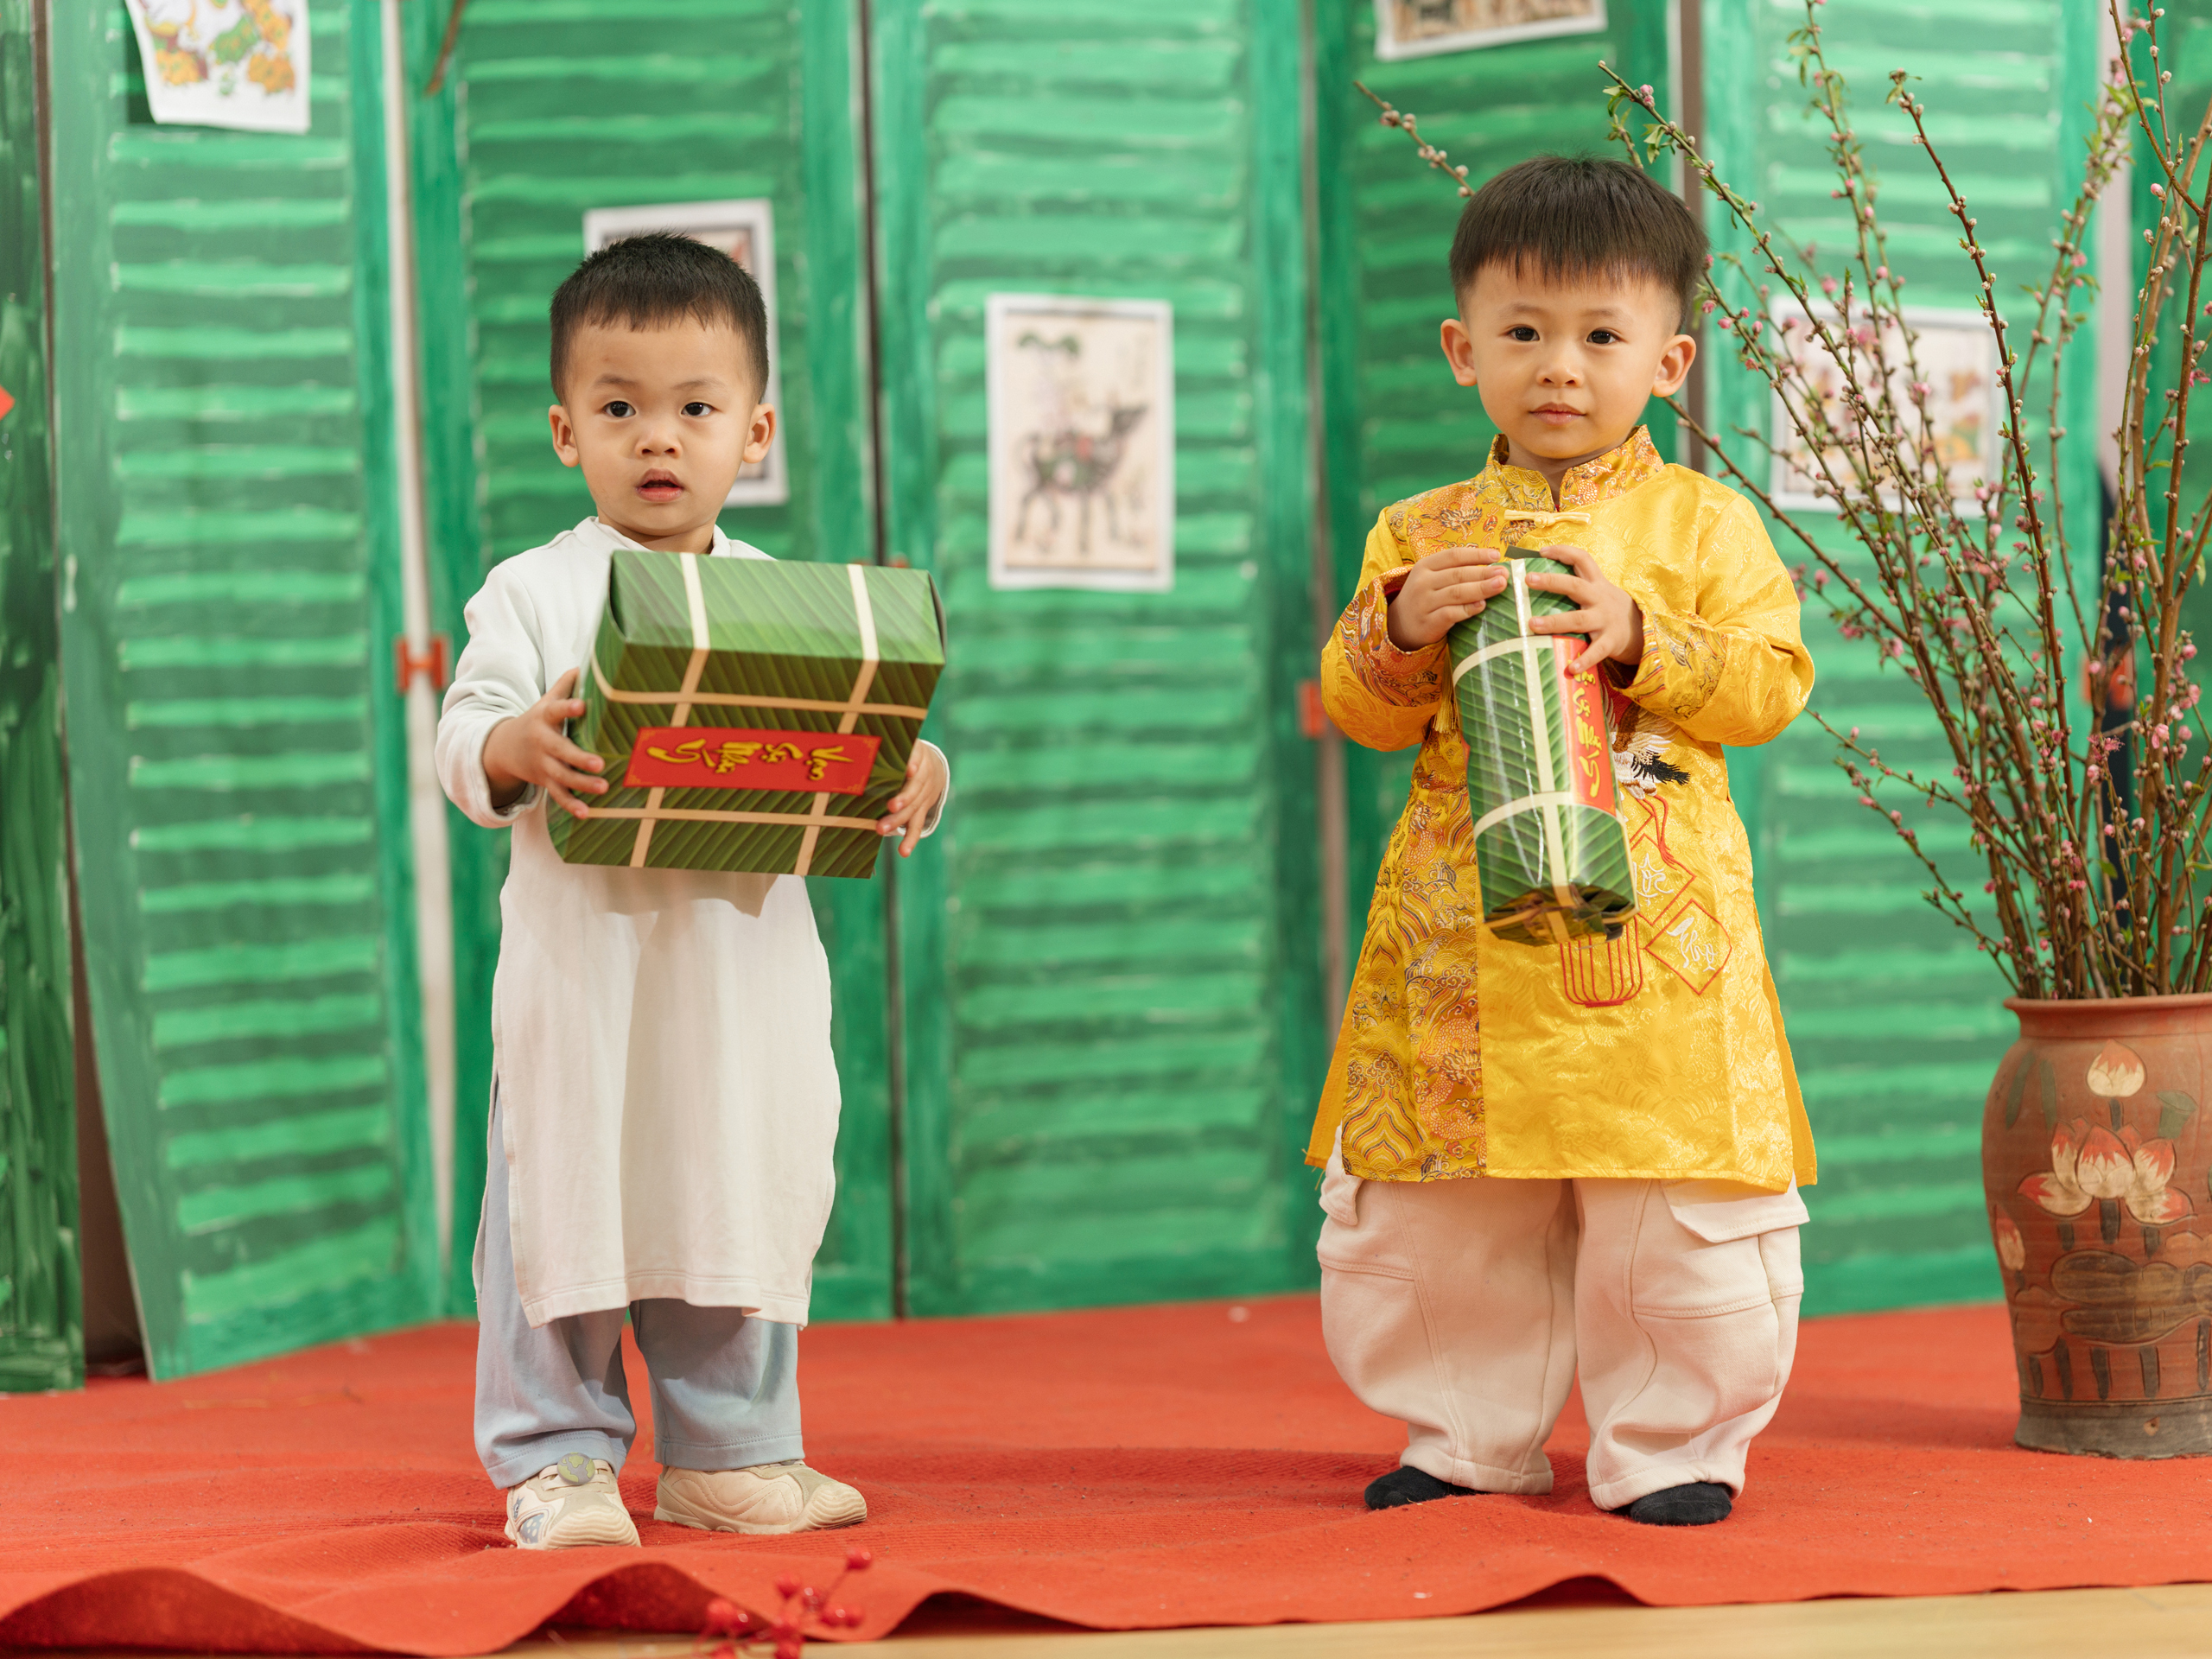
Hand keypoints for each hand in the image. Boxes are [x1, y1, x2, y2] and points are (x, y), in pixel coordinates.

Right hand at [481, 667, 607, 817]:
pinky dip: (571, 804)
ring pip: (562, 776)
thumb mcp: (545, 702)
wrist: (503, 748)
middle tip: (600, 763)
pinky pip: (557, 795)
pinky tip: (586, 813)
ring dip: (582, 784)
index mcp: (544, 719)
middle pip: (560, 750)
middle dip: (579, 758)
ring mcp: (542, 764)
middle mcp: (542, 743)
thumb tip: (584, 664)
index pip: (556, 710)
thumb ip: (564, 686)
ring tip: (603, 787)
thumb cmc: (536, 721)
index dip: (569, 708)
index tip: (583, 706)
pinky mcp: (544, 781)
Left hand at [879, 742, 947, 856]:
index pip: (917, 758)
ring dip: (899, 821)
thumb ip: (883, 748)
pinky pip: (918, 825)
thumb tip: (850, 747)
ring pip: (914, 809)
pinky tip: (904, 851)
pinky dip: (911, 839)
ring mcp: (925, 794)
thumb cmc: (905, 753)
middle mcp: (924, 776)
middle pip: (914, 789)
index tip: (909, 769)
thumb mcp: (901, 745)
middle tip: (890, 806)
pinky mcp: (923, 809)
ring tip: (882, 830)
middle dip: (902, 799)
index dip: (913, 763)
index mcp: (918, 755)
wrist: (934, 766)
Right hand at [1384, 545, 1508, 650]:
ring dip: (1481, 588)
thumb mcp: (1433, 578)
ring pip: (1456, 593)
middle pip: (1458, 574)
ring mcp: (1424, 603)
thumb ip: (1456, 571)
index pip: (1454, 556)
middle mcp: (1423, 582)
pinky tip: (1481, 606)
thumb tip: (1493, 567)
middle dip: (1484, 573)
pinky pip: (1451, 614)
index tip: (1497, 555)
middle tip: (1504, 573)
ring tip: (1500, 585)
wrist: (1400, 624)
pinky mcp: (1428, 622)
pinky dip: (1468, 609)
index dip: (1477, 555)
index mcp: (1425, 566)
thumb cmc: (1426, 598)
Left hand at [1524, 544, 1644, 674]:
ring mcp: (1605, 620)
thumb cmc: (1608, 610)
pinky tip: (1571, 669)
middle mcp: (1599, 598)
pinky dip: (1584, 660)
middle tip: (1528, 579)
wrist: (1642, 631)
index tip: (1542, 551)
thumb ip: (1576, 586)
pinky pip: (1596, 651)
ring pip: (1578, 619)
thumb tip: (1538, 580)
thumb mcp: (1598, 592)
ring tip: (1533, 625)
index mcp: (1596, 584)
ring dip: (1555, 622)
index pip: (1582, 559)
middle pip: (1575, 586)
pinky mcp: (1611, 641)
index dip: (1563, 552)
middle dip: (1551, 581)